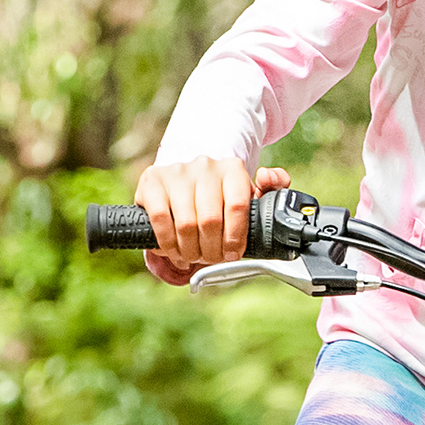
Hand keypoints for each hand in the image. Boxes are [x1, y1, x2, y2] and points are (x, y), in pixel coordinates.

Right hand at [138, 156, 290, 282]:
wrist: (184, 178)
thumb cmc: (219, 194)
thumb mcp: (248, 193)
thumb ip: (272, 187)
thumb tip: (268, 177)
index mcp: (232, 169)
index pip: (238, 207)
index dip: (235, 238)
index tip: (233, 254)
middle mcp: (205, 166)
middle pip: (210, 221)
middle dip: (212, 250)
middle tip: (211, 259)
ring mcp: (177, 172)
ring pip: (186, 224)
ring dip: (190, 250)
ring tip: (193, 257)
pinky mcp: (153, 181)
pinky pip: (161, 220)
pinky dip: (168, 244)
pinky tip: (174, 251)